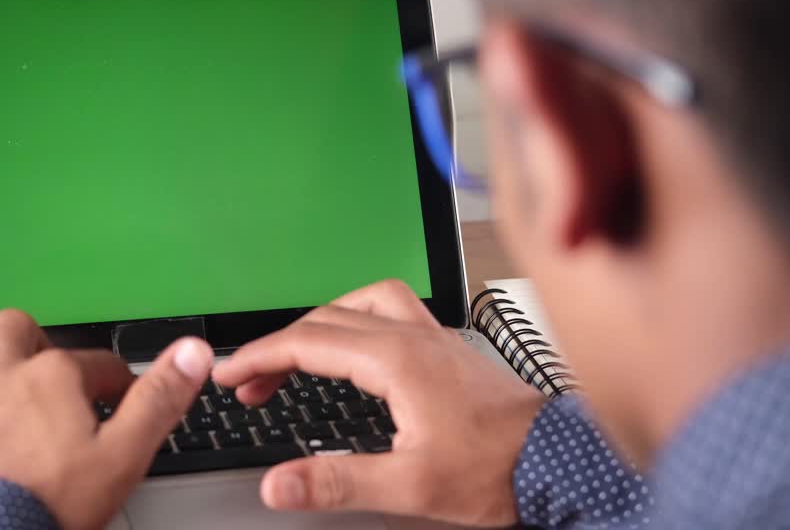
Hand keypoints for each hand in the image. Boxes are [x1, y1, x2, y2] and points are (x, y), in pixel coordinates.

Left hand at [0, 309, 214, 529]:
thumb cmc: (48, 504)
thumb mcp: (124, 455)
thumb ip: (159, 400)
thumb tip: (193, 353)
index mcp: (53, 376)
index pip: (96, 362)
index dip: (114, 381)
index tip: (119, 403)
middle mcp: (0, 375)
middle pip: (14, 327)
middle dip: (30, 341)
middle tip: (43, 368)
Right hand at [213, 280, 544, 526]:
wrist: (560, 461)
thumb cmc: (497, 469)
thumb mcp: (409, 485)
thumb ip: (337, 481)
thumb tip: (278, 483)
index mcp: (396, 359)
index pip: (308, 342)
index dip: (259, 357)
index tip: (229, 375)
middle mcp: (413, 336)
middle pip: (326, 318)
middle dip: (280, 346)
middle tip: (251, 384)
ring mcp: (433, 337)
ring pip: (361, 302)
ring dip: (320, 322)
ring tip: (297, 355)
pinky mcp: (448, 349)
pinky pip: (390, 311)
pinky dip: (355, 321)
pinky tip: (357, 350)